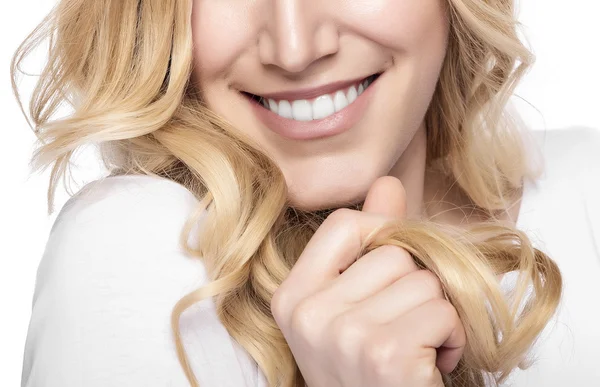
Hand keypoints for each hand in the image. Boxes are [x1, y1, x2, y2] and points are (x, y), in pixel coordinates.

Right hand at [271, 176, 464, 386]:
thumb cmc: (366, 372)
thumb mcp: (352, 309)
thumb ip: (368, 245)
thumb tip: (388, 183)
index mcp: (293, 296)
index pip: (344, 224)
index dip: (382, 238)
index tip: (391, 275)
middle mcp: (309, 314)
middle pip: (394, 252)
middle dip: (416, 286)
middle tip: (405, 326)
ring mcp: (344, 335)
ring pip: (425, 281)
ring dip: (439, 314)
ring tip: (419, 347)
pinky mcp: (385, 355)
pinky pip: (444, 312)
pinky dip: (454, 337)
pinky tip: (433, 364)